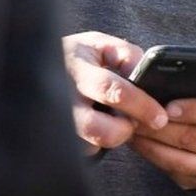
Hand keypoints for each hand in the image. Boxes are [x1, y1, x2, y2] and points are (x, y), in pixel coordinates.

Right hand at [63, 32, 167, 153]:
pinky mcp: (55, 138)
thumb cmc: (77, 57)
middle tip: (133, 122)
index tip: (160, 117)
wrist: (35, 65)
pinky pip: (83, 151)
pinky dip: (97, 143)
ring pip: (89, 145)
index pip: (111, 90)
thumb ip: (127, 56)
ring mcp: (55, 120)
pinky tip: (100, 126)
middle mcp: (61, 96)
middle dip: (124, 130)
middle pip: (97, 128)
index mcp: (76, 67)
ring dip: (110, 137)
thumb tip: (146, 76)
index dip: (140, 105)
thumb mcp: (101, 45)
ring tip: (113, 120)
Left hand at [130, 67, 195, 189]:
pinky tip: (138, 141)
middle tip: (135, 113)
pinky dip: (152, 156)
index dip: (195, 110)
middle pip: (194, 138)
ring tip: (132, 126)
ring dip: (151, 142)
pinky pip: (173, 170)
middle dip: (161, 126)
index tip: (169, 106)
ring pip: (179, 159)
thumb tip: (192, 73)